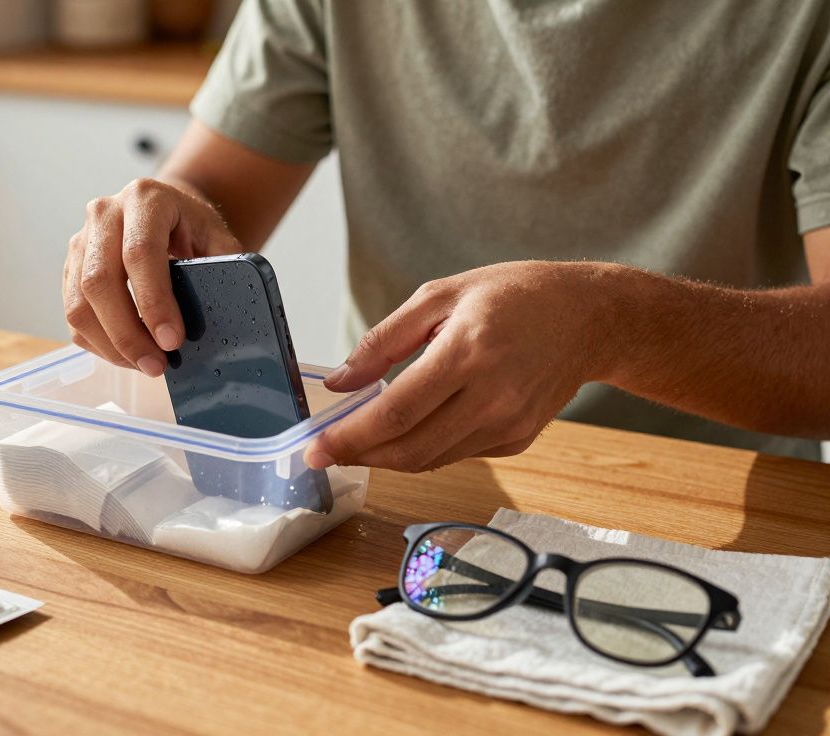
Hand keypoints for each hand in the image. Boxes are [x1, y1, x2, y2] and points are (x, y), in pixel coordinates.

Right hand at [63, 178, 241, 375]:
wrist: (166, 212)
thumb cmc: (193, 228)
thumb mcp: (218, 238)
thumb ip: (223, 269)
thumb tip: (225, 312)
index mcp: (145, 199)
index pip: (139, 253)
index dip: (153, 302)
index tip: (172, 341)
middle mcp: (105, 213)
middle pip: (99, 281)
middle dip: (127, 333)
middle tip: (156, 365)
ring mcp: (81, 240)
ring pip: (78, 303)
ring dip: (110, 345)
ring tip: (144, 364)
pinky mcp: (71, 267)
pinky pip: (73, 314)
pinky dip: (98, 343)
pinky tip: (127, 354)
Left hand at [304, 261, 620, 472]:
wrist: (590, 317)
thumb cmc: (514, 295)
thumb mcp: (441, 294)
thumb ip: (384, 340)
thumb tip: (339, 381)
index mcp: (467, 352)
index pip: (395, 413)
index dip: (349, 437)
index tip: (314, 448)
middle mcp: (492, 396)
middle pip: (410, 449)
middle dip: (359, 456)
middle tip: (324, 453)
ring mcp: (509, 424)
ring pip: (431, 460)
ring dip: (387, 457)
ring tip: (358, 442)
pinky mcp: (518, 439)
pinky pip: (457, 454)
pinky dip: (425, 448)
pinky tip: (411, 429)